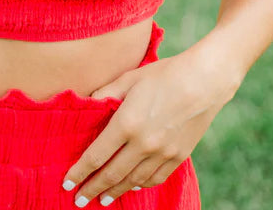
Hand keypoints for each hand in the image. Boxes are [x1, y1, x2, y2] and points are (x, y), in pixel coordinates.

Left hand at [61, 42, 238, 205]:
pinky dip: (140, 185)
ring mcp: (162, 153)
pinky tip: (132, 186)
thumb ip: (106, 93)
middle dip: (93, 189)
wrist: (205, 80)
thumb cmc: (164, 74)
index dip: (79, 172)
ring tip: (103, 199)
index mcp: (126, 123)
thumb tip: (88, 103)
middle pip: (112, 174)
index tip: (67, 183)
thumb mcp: (130, 78)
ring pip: (133, 181)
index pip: (96, 156)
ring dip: (115, 191)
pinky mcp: (178, 156)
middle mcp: (143, 143)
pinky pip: (155, 178)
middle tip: (79, 199)